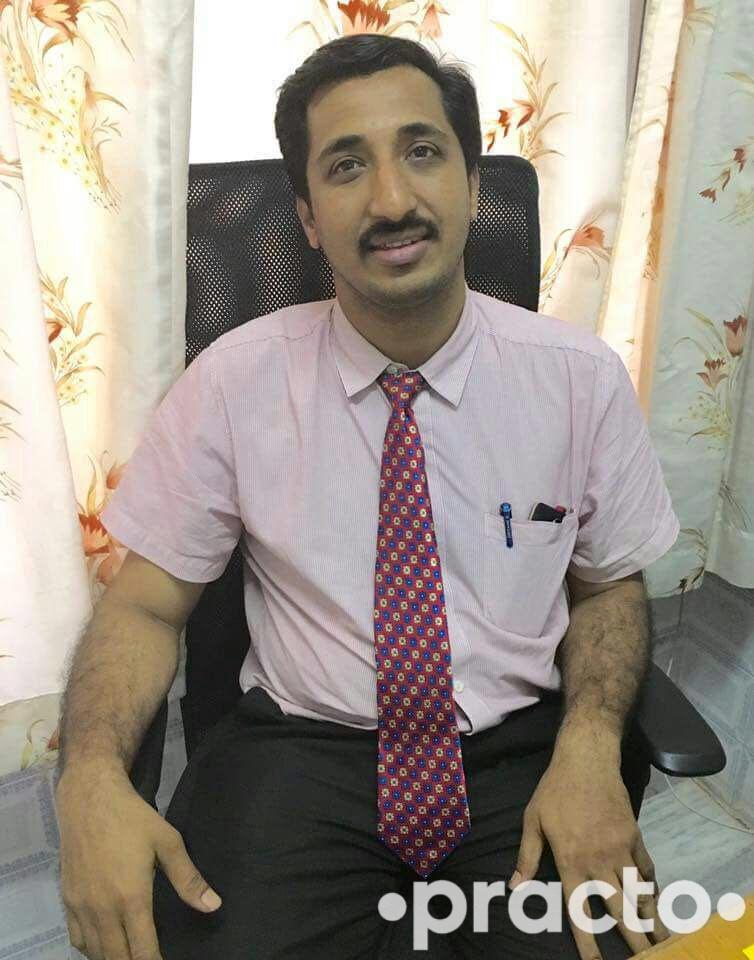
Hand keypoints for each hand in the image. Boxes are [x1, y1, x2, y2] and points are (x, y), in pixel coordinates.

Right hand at [55, 763, 221, 959]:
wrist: (90, 799)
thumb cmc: (132, 818)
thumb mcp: (167, 841)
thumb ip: (188, 878)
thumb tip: (213, 906)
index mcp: (131, 898)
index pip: (142, 950)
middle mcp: (103, 910)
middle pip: (117, 958)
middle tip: (151, 957)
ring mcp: (81, 907)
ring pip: (95, 952)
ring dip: (114, 957)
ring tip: (132, 952)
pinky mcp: (67, 900)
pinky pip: (77, 939)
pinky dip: (91, 949)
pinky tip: (105, 944)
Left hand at [509, 731, 670, 959]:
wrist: (586, 760)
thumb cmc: (554, 790)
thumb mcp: (532, 821)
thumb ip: (527, 857)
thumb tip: (513, 888)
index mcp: (571, 862)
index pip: (580, 911)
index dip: (588, 942)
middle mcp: (599, 862)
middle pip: (619, 910)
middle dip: (634, 940)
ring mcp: (620, 850)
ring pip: (638, 892)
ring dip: (651, 919)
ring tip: (662, 941)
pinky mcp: (634, 836)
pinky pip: (646, 867)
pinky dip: (651, 885)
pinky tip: (655, 899)